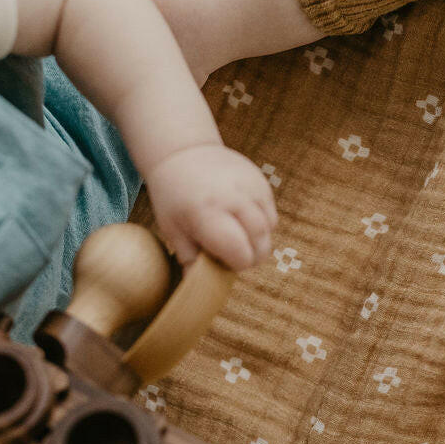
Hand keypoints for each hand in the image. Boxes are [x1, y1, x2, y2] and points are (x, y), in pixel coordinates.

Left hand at [145, 143, 276, 270]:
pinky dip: (261, 223)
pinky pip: (271, 214)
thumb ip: (189, 261)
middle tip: (229, 251)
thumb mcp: (173, 230)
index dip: (235, 265)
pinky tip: (240, 217)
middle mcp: (234, 199)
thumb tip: (196, 290)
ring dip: (257, 240)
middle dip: (250, 256)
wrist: (184, 153)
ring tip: (234, 232)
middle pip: (261, 246)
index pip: (241, 256)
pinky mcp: (261, 181)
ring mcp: (251, 187)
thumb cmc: (174, 198)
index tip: (220, 259)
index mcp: (208, 214)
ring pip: (270, 230)